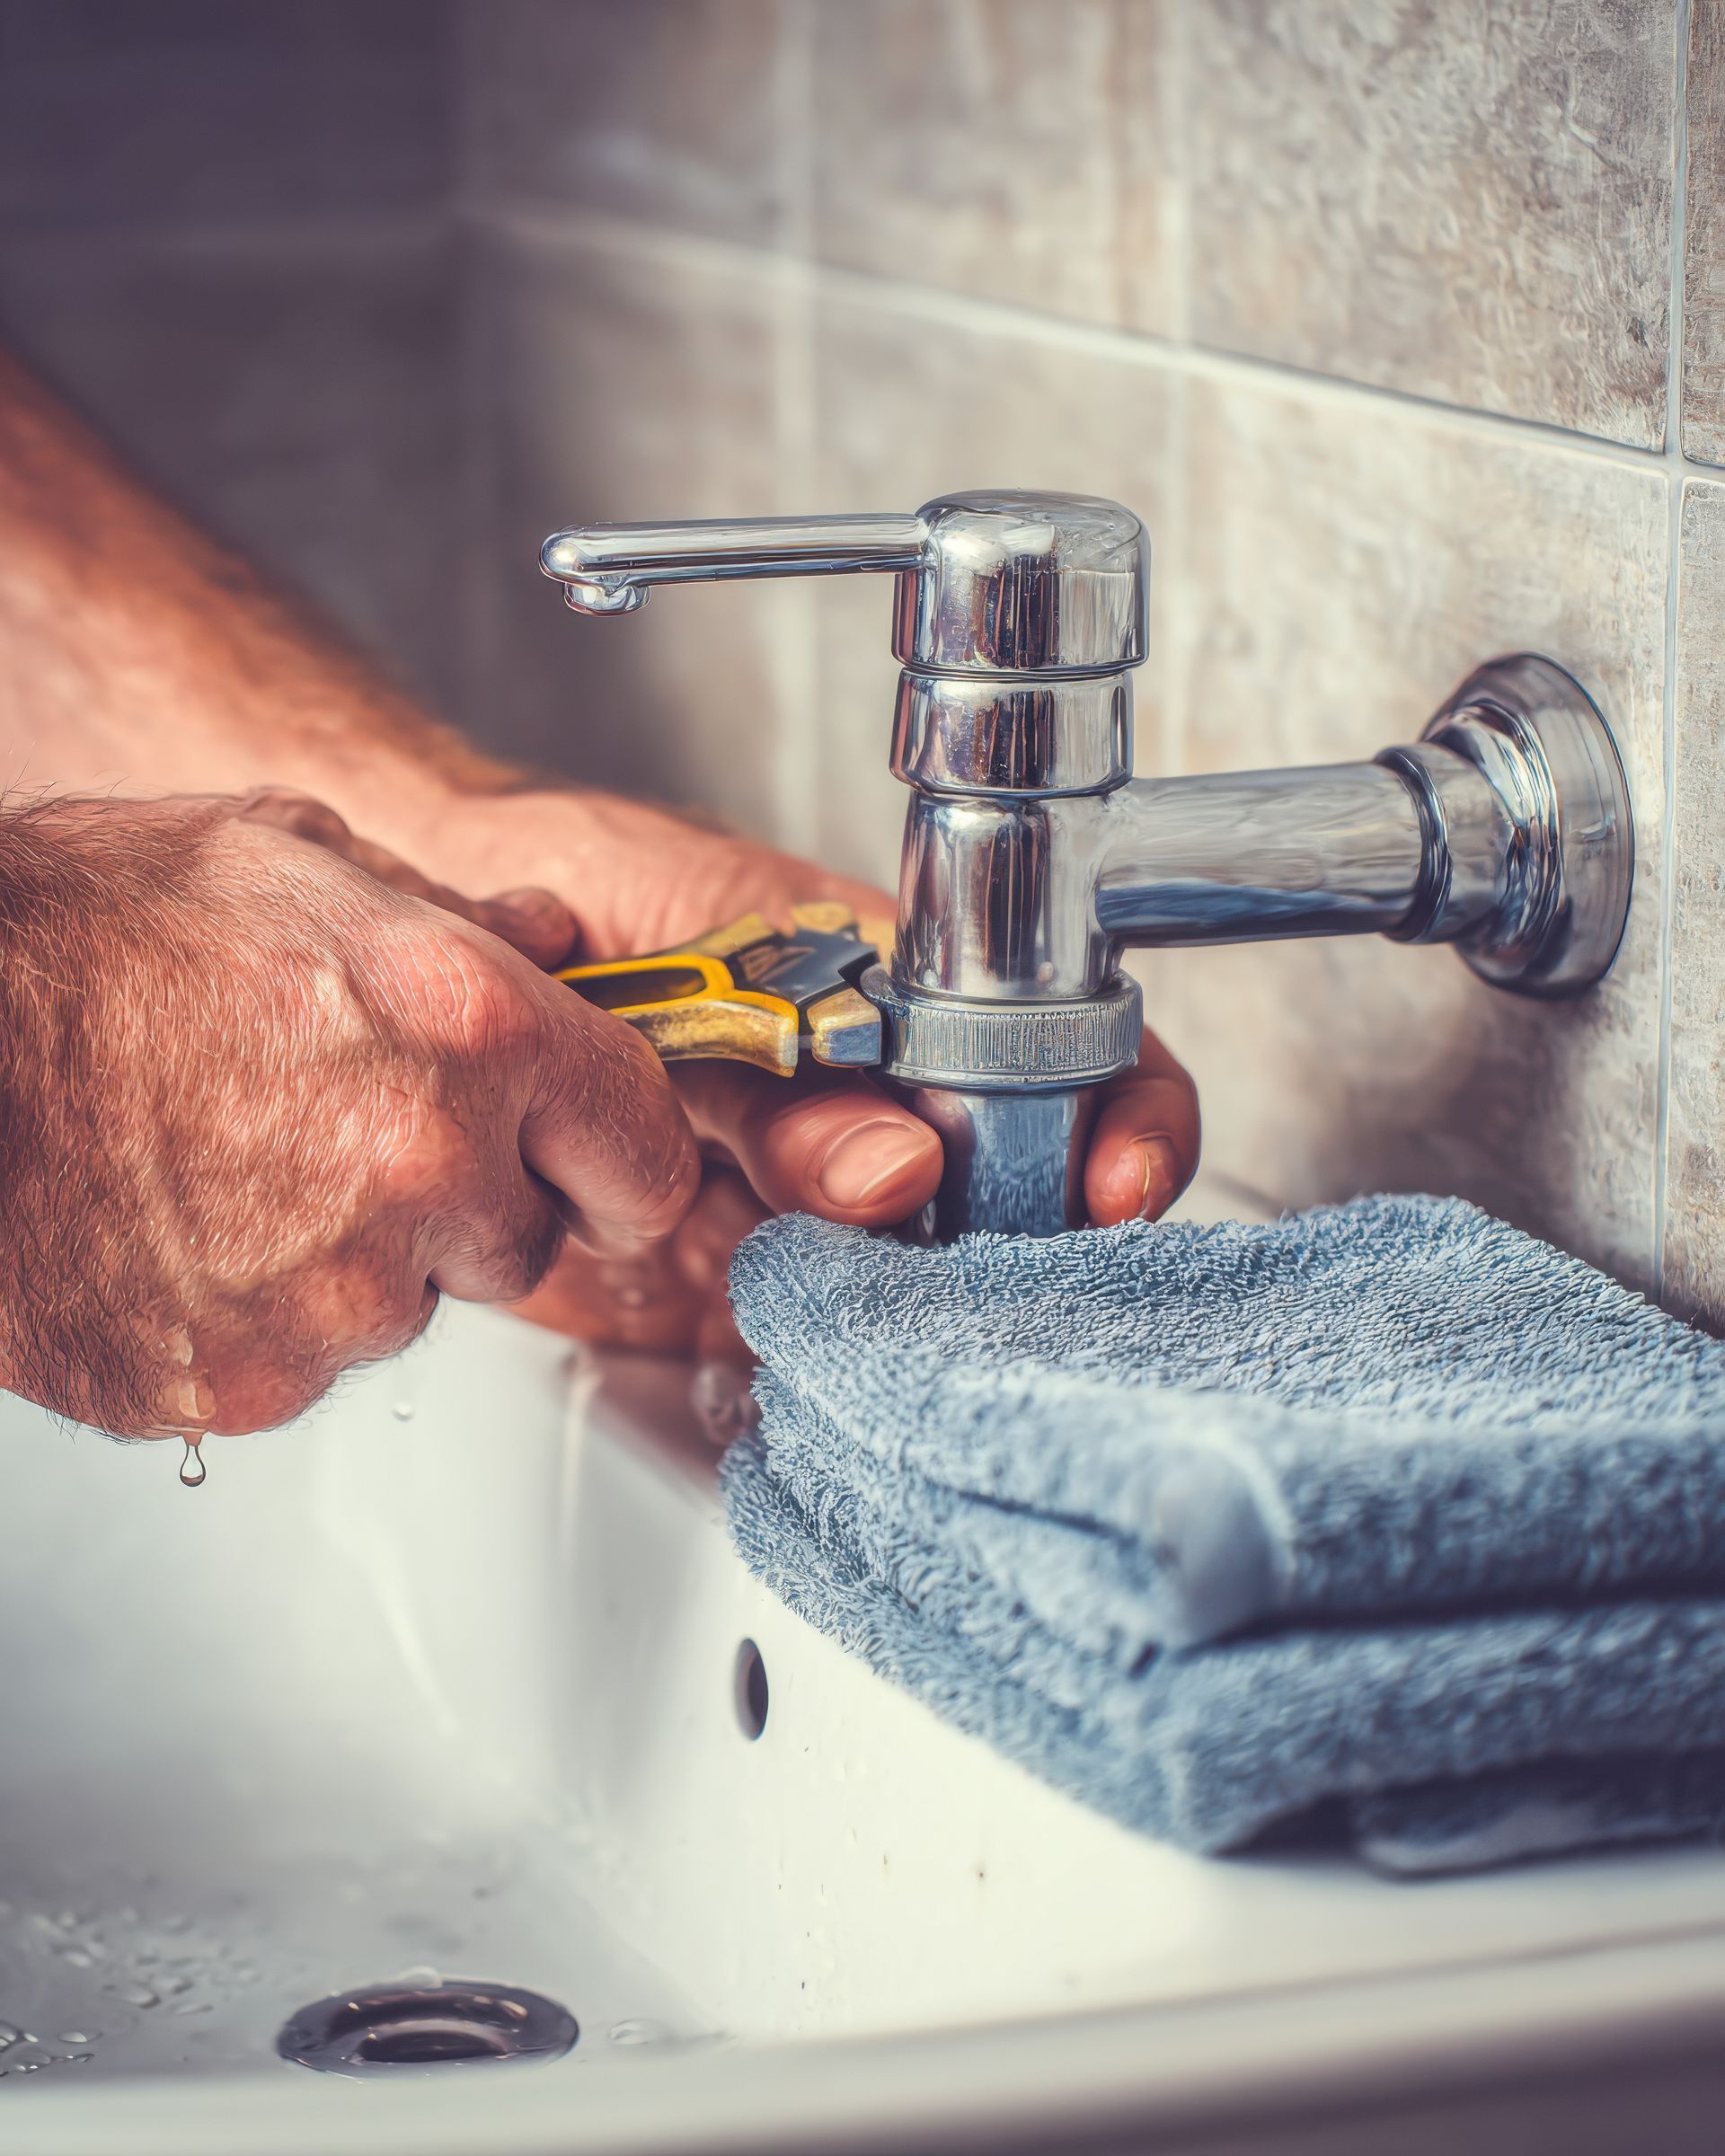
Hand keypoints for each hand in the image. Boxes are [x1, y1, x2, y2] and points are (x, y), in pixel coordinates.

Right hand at [0, 793, 698, 1437]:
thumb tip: (545, 937)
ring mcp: (335, 1295)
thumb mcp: (289, 857)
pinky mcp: (243, 1384)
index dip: (619, 1160)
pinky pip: (299, 1365)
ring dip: (355, 1260)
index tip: (592, 1164)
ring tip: (231, 1168)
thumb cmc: (80, 935)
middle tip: (351, 1135)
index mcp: (473, 1030)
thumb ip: (452, 915)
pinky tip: (178, 1234)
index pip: (646, 1154)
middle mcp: (428, 1169)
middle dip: (468, 1202)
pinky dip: (256, 1319)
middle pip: (525, 1243)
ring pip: (405, 1308)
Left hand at [359, 789, 1201, 1425]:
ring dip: (906, 1329)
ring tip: (855, 1327)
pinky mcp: (722, 1292)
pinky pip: (799, 1353)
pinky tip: (778, 1370)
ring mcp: (806, 1206)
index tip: (1111, 1184)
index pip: (1072, 1052)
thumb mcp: (681, 965)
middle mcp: (875, 1112)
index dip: (1122, 1120)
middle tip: (968, 1285)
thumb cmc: (568, 902)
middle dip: (1013, 1254)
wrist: (433, 953)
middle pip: (1017, 1198)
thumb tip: (903, 1167)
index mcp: (902, 1002)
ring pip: (914, 1293)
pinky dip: (804, 1380)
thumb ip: (781, 1078)